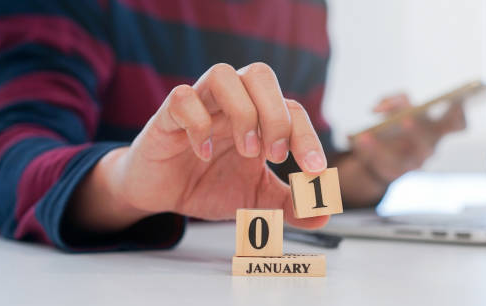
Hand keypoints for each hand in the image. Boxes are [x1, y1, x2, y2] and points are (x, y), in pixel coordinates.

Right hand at [70, 63, 328, 231]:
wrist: (162, 195)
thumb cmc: (209, 185)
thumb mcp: (255, 199)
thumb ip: (289, 204)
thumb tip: (323, 211)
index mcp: (257, 117)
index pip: (291, 109)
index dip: (307, 136)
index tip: (313, 171)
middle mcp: (230, 103)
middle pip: (260, 75)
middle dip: (275, 115)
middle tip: (274, 156)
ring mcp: (199, 105)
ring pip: (223, 74)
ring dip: (242, 112)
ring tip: (245, 151)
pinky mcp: (167, 115)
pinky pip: (182, 97)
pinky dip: (198, 124)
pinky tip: (204, 153)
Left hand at [350, 93, 465, 181]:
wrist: (385, 153)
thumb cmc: (399, 124)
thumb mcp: (399, 108)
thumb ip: (394, 101)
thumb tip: (378, 109)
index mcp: (437, 129)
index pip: (457, 125)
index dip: (458, 115)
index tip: (453, 101)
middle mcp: (430, 147)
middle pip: (429, 144)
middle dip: (418, 132)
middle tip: (406, 120)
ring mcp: (413, 163)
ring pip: (401, 160)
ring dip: (383, 148)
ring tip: (365, 136)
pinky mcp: (396, 173)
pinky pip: (381, 164)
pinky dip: (366, 151)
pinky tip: (355, 140)